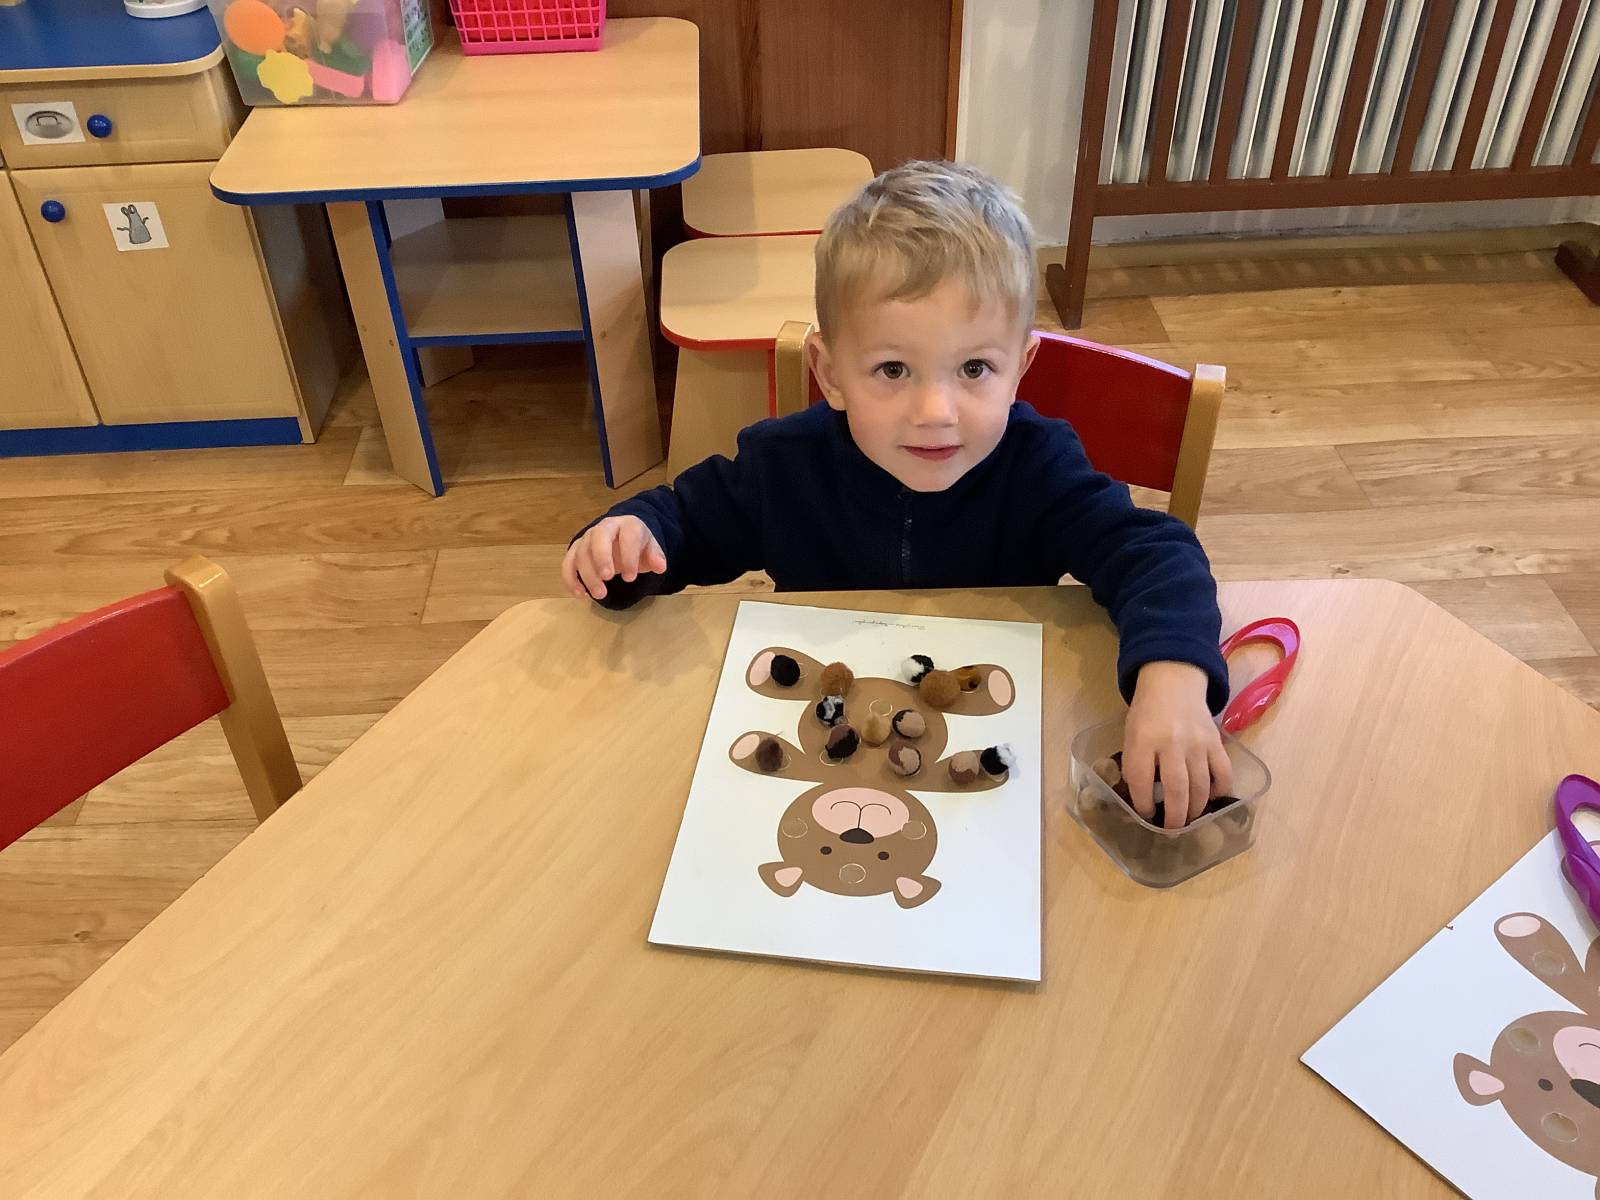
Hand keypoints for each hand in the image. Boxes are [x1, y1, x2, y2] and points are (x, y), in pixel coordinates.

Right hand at [561, 516, 666, 600]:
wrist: (622, 536)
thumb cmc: (636, 545)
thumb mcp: (650, 548)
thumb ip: (655, 556)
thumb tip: (660, 566)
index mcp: (627, 525)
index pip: (628, 535)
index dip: (628, 556)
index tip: (631, 577)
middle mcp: (605, 528)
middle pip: (598, 536)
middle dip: (601, 557)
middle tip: (608, 578)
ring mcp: (588, 538)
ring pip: (581, 552)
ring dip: (588, 575)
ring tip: (599, 595)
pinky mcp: (576, 550)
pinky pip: (568, 562)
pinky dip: (570, 579)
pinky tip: (580, 595)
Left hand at [1124, 661, 1232, 829]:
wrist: (1173, 682)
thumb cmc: (1147, 713)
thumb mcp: (1131, 734)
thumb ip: (1136, 762)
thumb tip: (1144, 796)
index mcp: (1144, 740)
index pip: (1142, 780)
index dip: (1143, 803)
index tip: (1145, 815)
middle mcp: (1172, 743)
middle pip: (1176, 789)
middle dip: (1174, 817)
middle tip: (1172, 831)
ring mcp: (1197, 743)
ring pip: (1200, 786)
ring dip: (1195, 809)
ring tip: (1189, 820)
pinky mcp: (1216, 741)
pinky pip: (1222, 772)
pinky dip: (1220, 790)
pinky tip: (1212, 798)